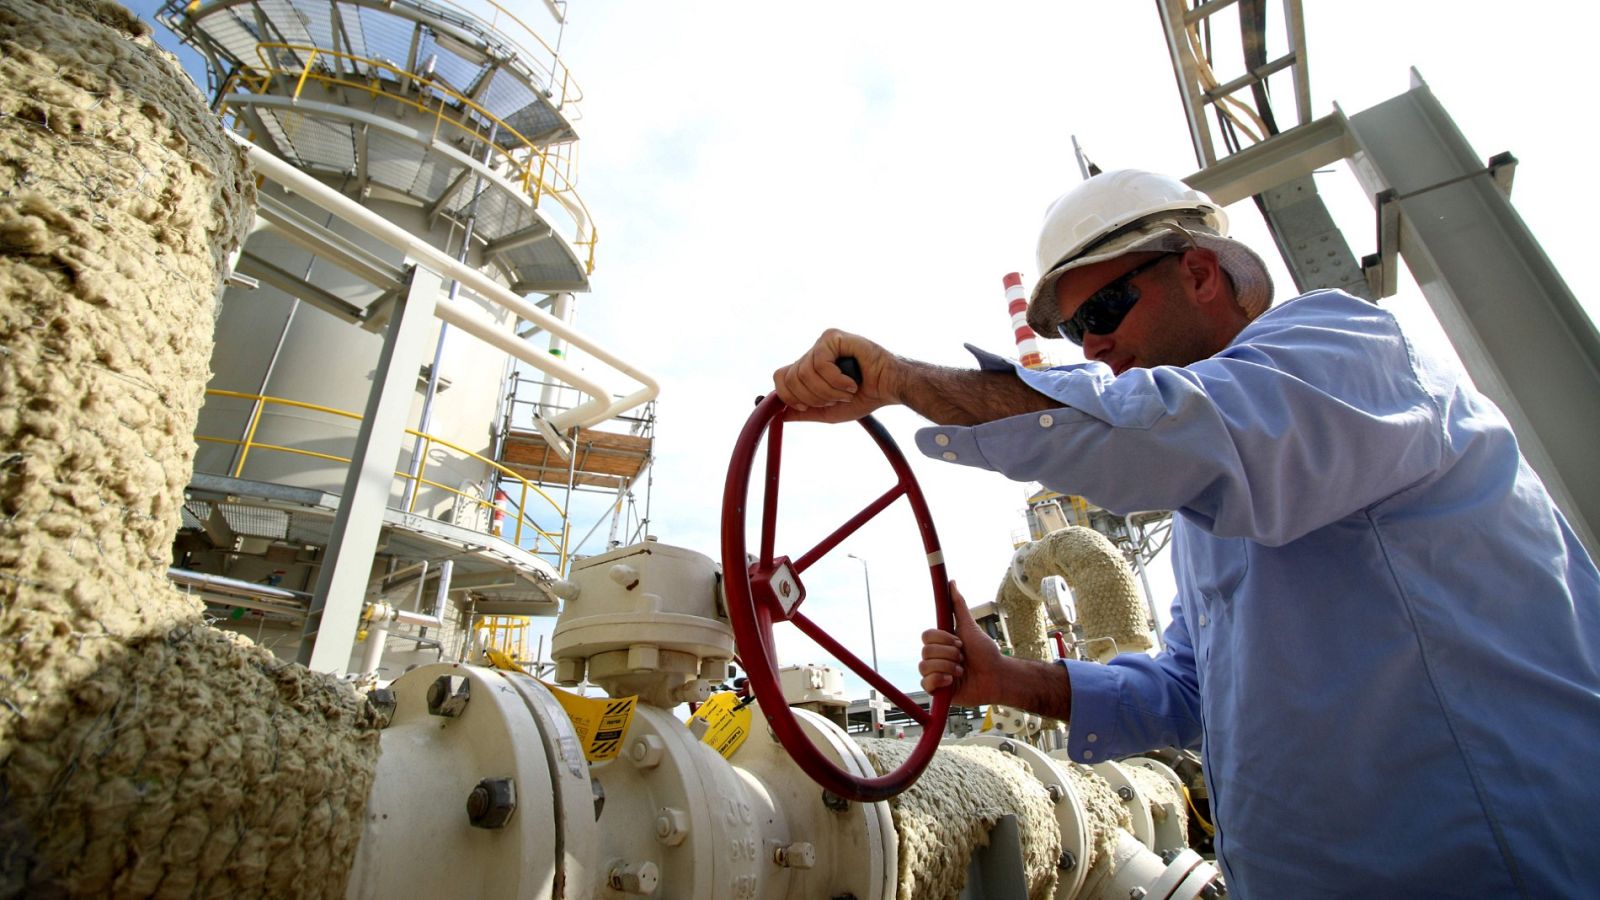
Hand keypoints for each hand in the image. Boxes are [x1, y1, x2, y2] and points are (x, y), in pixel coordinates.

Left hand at [772, 329, 899, 422]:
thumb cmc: (864, 397)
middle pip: (790, 378)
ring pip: (805, 373)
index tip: (808, 406)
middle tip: (836, 399)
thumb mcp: (828, 411)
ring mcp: (822, 343)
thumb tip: (778, 414)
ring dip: (829, 391)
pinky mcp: (833, 337)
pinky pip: (820, 363)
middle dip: (813, 397)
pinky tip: (852, 381)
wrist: (890, 388)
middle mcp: (813, 352)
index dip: (790, 397)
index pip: (781, 378)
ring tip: (848, 390)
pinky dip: (837, 380)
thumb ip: (804, 411)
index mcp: (809, 367)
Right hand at [918, 581, 1007, 705]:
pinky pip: (926, 684)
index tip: (959, 642)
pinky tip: (953, 681)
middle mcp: (936, 658)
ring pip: (924, 667)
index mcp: (942, 643)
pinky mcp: (937, 691)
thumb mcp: (970, 627)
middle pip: (925, 651)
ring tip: (961, 671)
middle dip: (949, 654)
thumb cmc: (986, 654)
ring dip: (947, 667)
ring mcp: (936, 674)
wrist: (997, 677)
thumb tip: (952, 582)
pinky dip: (940, 681)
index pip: (926, 636)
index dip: (942, 639)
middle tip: (963, 658)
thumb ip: (959, 606)